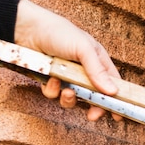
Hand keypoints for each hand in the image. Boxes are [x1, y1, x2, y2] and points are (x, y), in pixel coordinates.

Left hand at [13, 0, 121, 120]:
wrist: (26, 29)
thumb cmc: (59, 32)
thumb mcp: (84, 49)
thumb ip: (98, 71)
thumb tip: (113, 91)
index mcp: (98, 61)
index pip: (112, 83)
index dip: (116, 98)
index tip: (118, 115)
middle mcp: (84, 71)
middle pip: (94, 95)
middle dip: (93, 106)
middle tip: (92, 115)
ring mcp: (67, 77)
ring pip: (73, 98)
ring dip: (70, 99)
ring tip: (66, 91)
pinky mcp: (50, 80)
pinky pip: (54, 94)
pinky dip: (52, 90)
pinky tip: (50, 79)